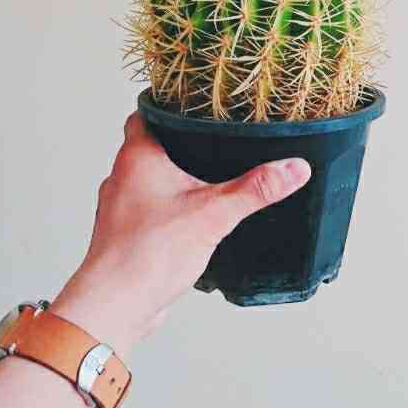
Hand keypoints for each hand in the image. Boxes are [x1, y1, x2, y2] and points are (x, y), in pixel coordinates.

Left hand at [51, 113, 310, 354]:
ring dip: (173, 179)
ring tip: (207, 178)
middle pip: (149, 145)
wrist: (115, 304)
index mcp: (137, 157)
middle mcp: (122, 177)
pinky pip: (149, 210)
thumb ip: (255, 189)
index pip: (146, 113)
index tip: (195, 103)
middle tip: (212, 140)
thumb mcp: (213, 214)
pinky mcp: (126, 235)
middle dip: (180, 144)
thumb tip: (292, 168)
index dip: (169, 105)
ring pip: (148, 180)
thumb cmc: (146, 254)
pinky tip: (191, 220)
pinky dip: (168, 209)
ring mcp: (120, 207)